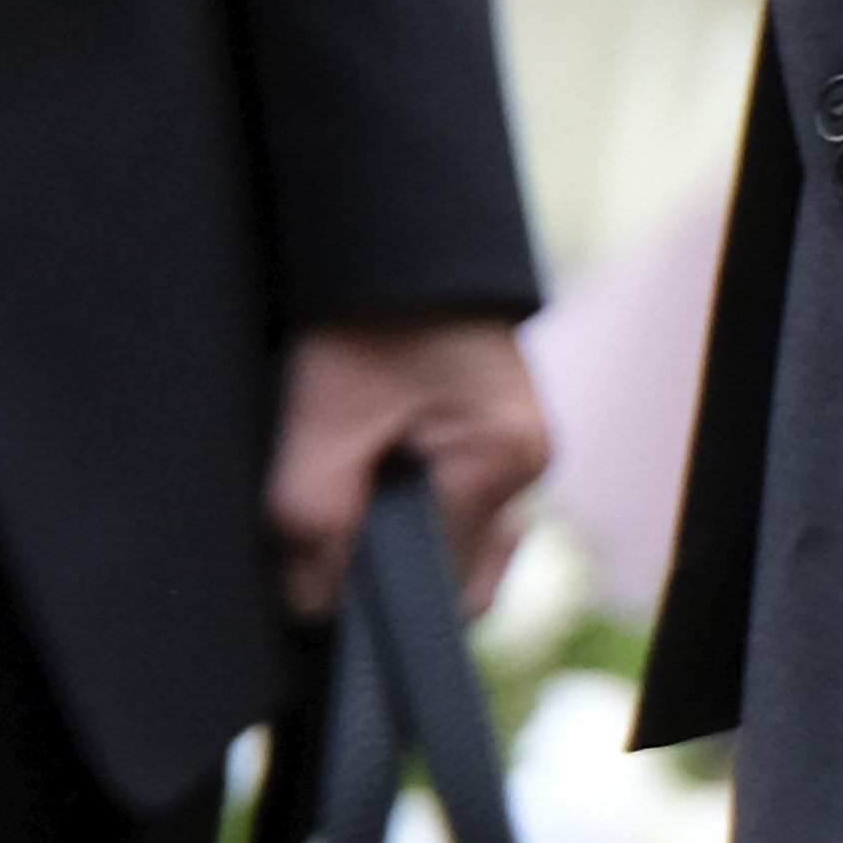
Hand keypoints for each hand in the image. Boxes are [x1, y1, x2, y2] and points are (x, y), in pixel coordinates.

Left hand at [266, 313, 548, 620]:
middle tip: (334, 510)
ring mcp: (521, 449)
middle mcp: (529, 463)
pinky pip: (457, 506)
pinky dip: (415, 505)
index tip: (314, 558)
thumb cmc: (370, 315)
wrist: (397, 238)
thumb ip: (313, 524)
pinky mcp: (498, 437)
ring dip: (400, 536)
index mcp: (503, 460)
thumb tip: (313, 604)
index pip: (434, 584)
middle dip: (389, 565)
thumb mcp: (325, 420)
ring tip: (355, 474)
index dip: (363, 583)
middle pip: (453, 574)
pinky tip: (379, 467)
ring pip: (453, 543)